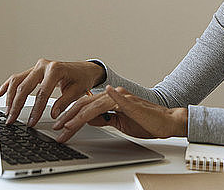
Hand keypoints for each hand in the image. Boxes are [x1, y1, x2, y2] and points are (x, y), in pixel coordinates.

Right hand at [0, 58, 104, 125]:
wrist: (85, 69)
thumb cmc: (81, 79)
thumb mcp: (77, 91)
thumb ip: (64, 102)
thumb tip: (53, 114)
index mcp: (55, 70)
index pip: (41, 93)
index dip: (35, 109)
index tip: (31, 122)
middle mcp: (44, 66)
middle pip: (24, 87)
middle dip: (17, 105)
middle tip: (12, 120)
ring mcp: (37, 67)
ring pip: (17, 81)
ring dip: (10, 97)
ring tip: (7, 112)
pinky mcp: (33, 70)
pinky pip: (17, 77)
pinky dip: (7, 85)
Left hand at [52, 85, 187, 142]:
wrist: (167, 122)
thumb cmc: (147, 122)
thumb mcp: (120, 122)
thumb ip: (105, 118)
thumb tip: (89, 120)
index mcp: (111, 99)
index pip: (85, 105)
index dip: (70, 115)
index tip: (59, 126)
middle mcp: (114, 94)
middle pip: (85, 104)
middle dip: (68, 117)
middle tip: (56, 128)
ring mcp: (122, 97)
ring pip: (94, 106)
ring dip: (78, 117)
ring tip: (67, 126)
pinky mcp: (131, 102)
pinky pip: (118, 99)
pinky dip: (110, 97)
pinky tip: (100, 95)